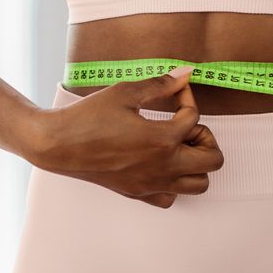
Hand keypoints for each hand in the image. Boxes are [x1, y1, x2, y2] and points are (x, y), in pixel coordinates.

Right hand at [32, 66, 224, 206]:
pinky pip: (171, 197)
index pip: (194, 118)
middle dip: (206, 138)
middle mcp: (163, 166)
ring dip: (196, 163)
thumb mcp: (126, 92)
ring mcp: (151, 183)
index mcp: (162, 139)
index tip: (175, 92)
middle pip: (213, 159)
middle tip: (186, 126)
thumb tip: (186, 74)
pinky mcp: (137, 192)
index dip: (187, 99)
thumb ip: (161, 84)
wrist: (59, 144)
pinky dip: (174, 183)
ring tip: (177, 145)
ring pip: (199, 184)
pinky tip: (160, 164)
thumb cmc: (89, 117)